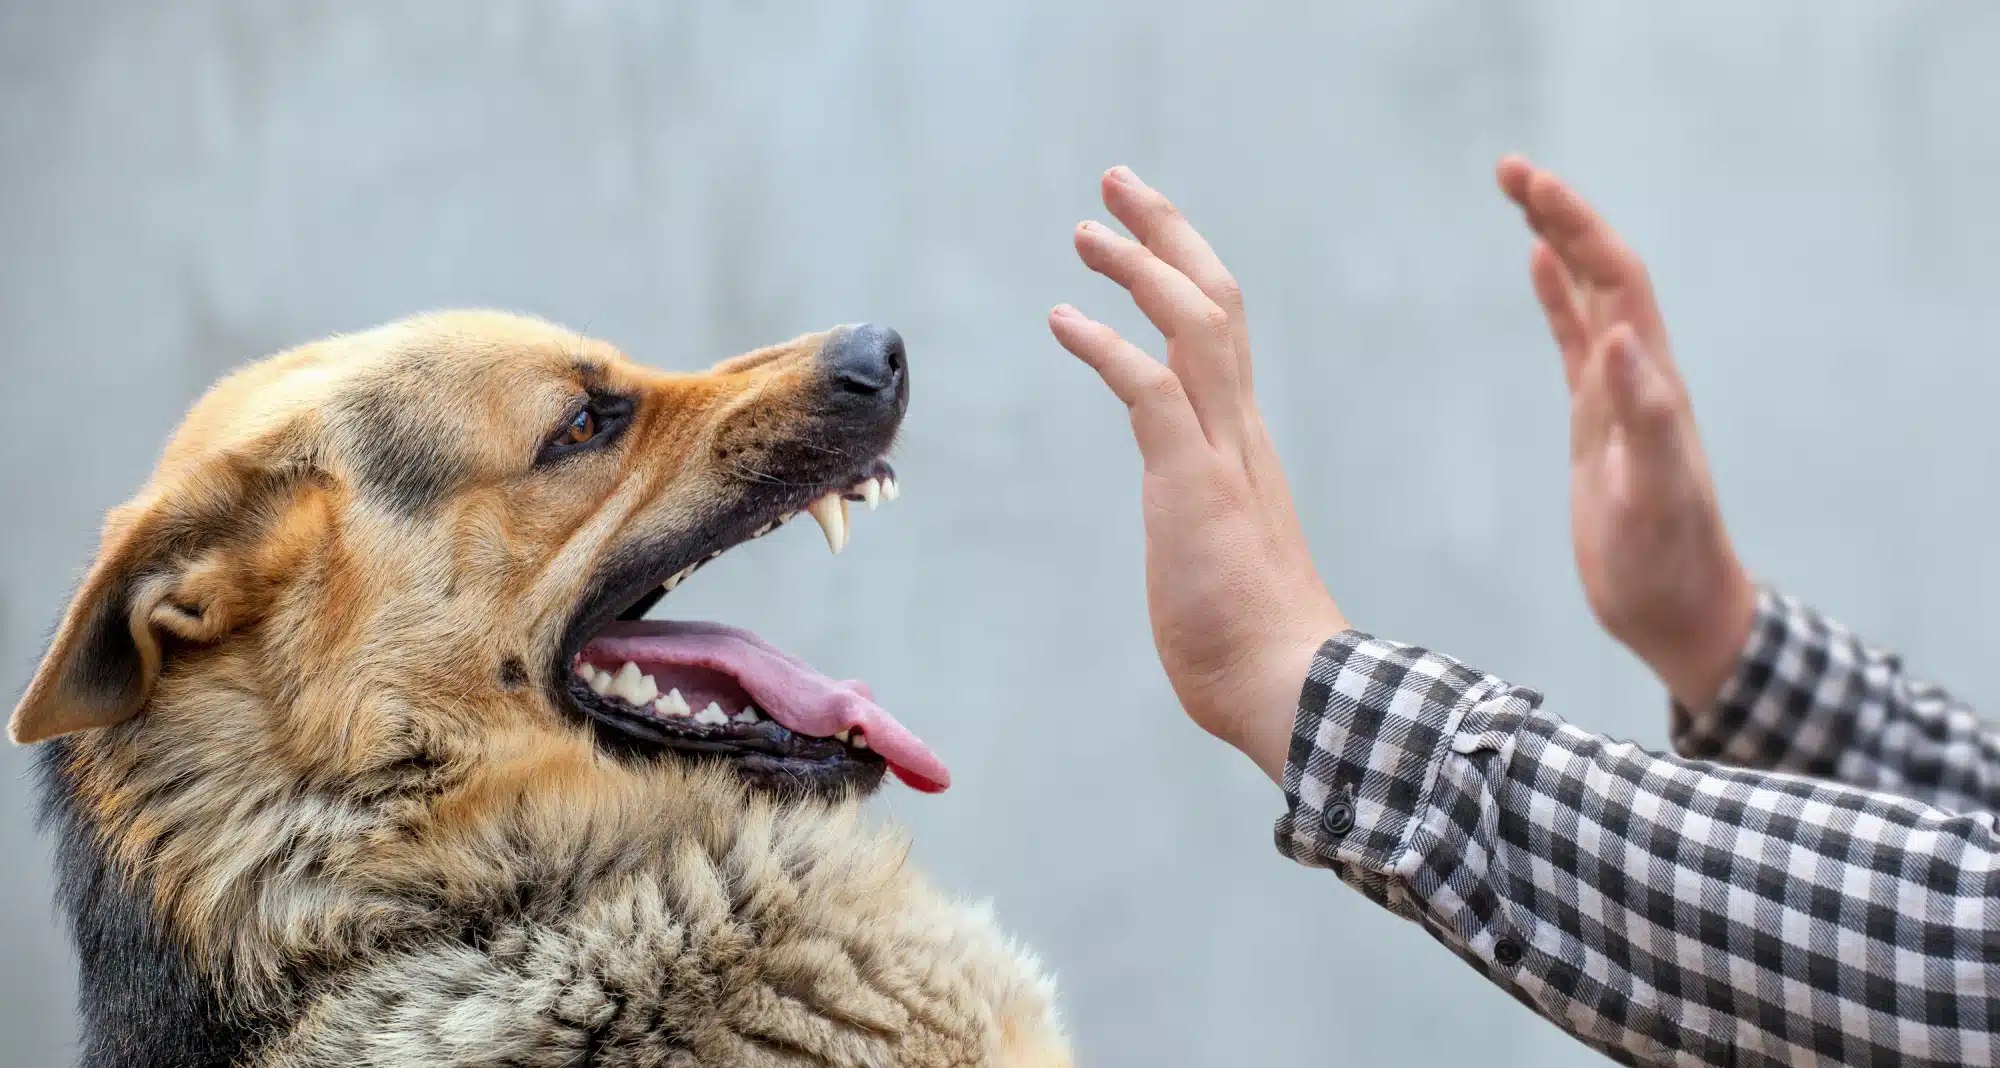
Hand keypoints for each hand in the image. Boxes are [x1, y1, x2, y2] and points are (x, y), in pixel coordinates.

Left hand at [1049, 166, 1345, 783]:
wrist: (1290, 688)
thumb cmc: (1252, 644)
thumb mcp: (1219, 559)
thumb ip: (1205, 525)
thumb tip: (1192, 539)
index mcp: (1244, 445)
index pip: (1222, 333)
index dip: (1184, 273)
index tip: (1145, 237)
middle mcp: (1240, 432)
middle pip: (1216, 300)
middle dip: (1167, 233)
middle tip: (1118, 185)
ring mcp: (1222, 453)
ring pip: (1194, 324)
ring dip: (1140, 266)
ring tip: (1086, 230)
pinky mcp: (1193, 482)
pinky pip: (1150, 389)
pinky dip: (1107, 345)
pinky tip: (1064, 318)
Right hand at [1496, 155, 1756, 709]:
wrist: (1676, 608)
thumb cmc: (1666, 561)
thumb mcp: (1654, 493)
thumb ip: (1645, 415)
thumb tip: (1619, 335)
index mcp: (1650, 380)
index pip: (1615, 279)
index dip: (1576, 226)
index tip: (1530, 184)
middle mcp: (1638, 373)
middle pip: (1601, 270)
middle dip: (1560, 214)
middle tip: (1508, 169)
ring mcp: (1616, 394)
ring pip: (1588, 296)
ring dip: (1557, 242)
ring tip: (1520, 196)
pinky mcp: (1597, 421)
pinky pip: (1574, 341)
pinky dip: (1556, 298)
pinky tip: (1537, 269)